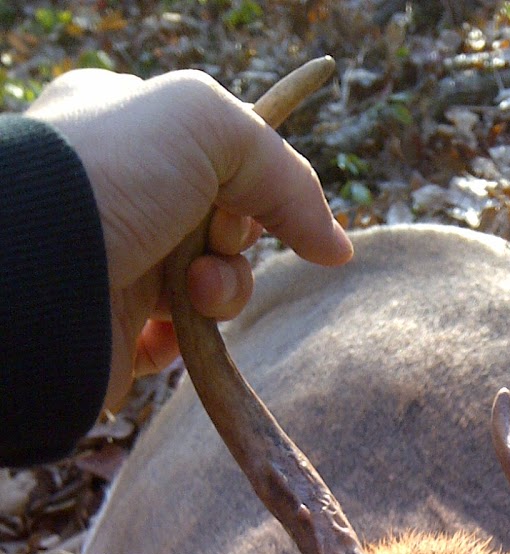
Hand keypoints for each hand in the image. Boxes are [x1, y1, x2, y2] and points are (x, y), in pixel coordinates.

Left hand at [27, 68, 352, 408]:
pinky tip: (173, 331)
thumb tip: (337, 248)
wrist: (40, 271)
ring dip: (222, 292)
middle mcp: (118, 192)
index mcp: (123, 125)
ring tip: (194, 294)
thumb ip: (283, 171)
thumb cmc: (113, 174)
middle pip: (223, 222)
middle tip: (212, 238)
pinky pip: (180, 342)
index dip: (251, 179)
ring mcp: (117, 263)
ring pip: (210, 285)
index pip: (217, 152)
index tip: (255, 195)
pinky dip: (190, 340)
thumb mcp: (209, 124)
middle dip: (235, 239)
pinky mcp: (116, 330)